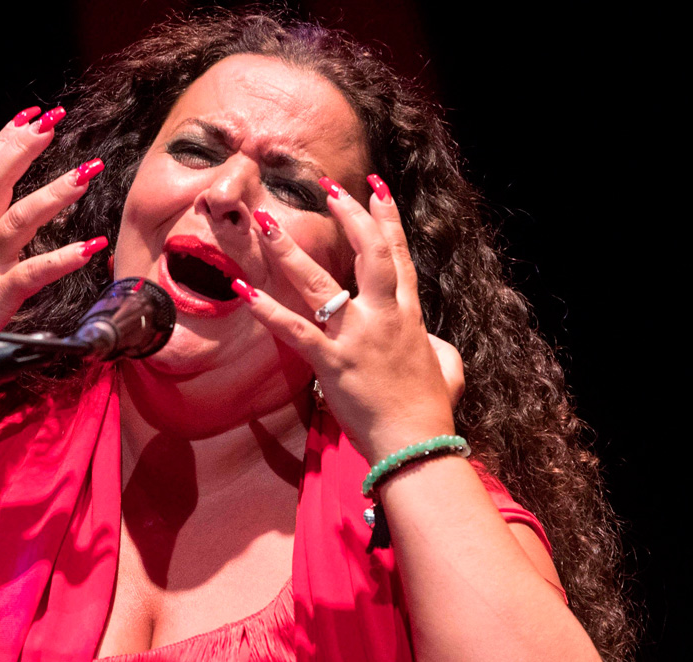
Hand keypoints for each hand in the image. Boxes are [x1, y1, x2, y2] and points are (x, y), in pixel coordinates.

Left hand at [236, 175, 461, 462]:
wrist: (417, 444)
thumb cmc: (432, 409)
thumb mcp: (447, 367)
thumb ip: (437, 346)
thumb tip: (433, 343)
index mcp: (408, 314)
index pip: (397, 255)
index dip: (386, 219)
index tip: (374, 188)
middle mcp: (383, 316)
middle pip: (367, 253)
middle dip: (348, 215)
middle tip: (326, 185)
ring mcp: (356, 337)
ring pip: (321, 283)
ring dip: (290, 250)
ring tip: (266, 221)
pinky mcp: (332, 363)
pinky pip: (295, 331)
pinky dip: (268, 311)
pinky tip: (244, 291)